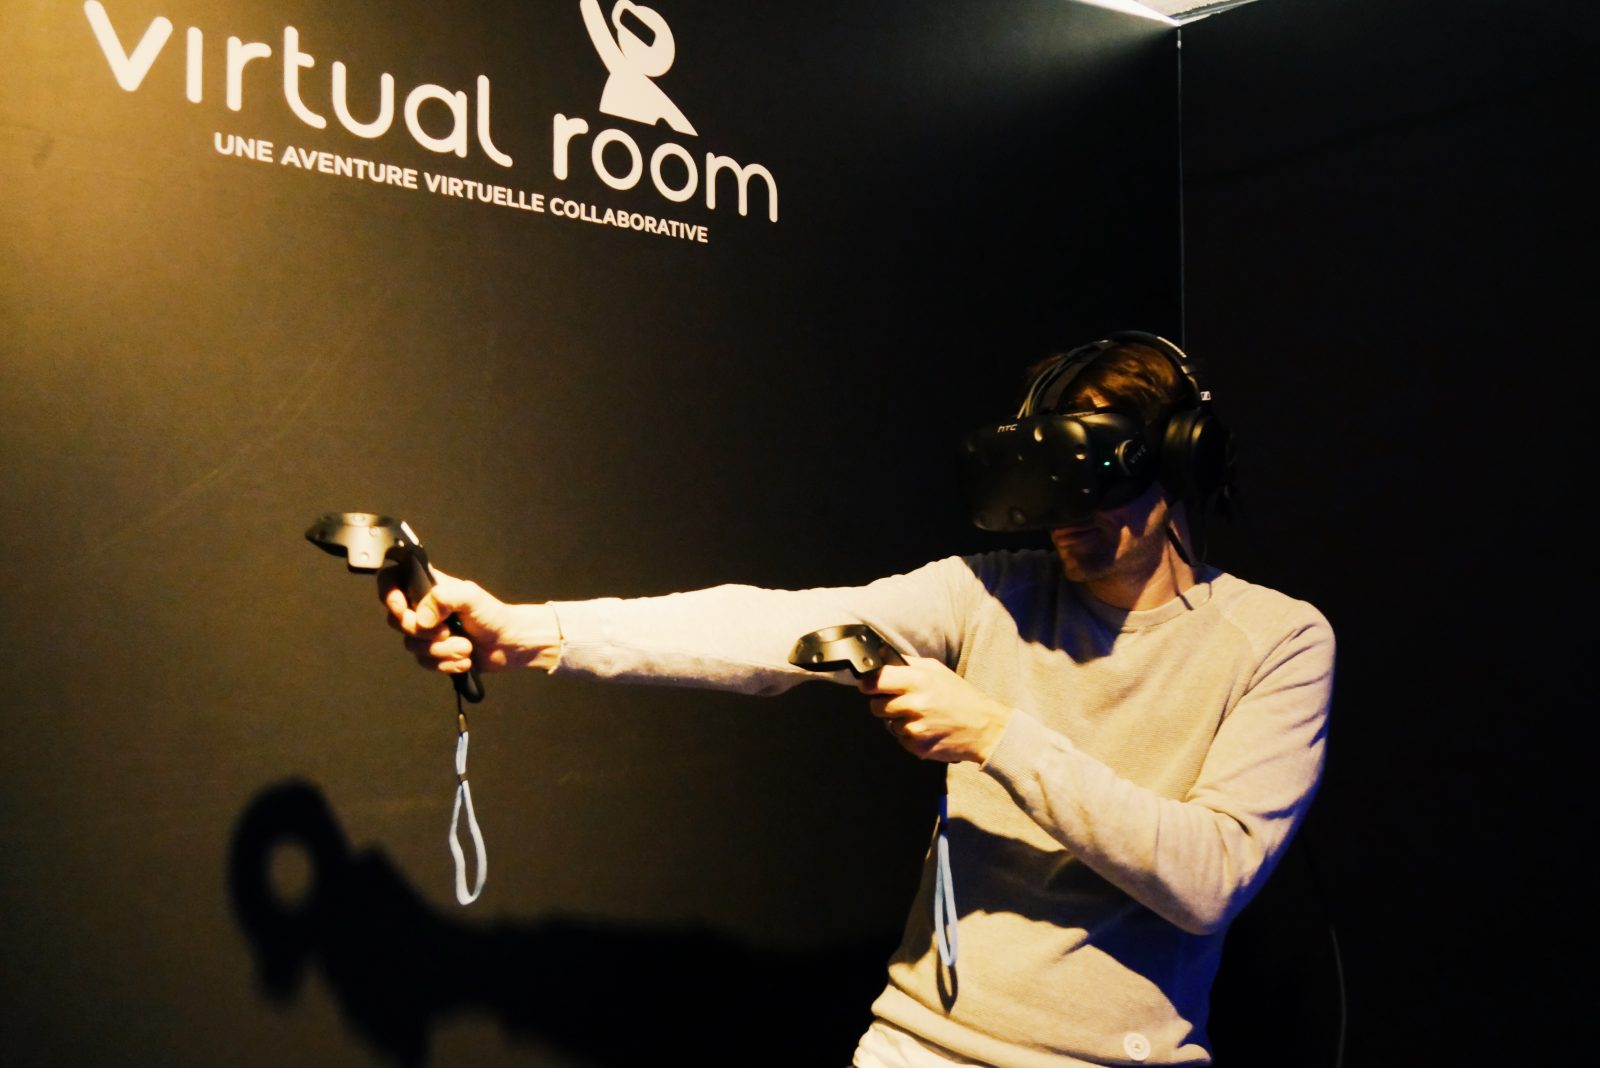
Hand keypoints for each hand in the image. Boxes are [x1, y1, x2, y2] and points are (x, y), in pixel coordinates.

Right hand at [380, 567, 560, 674]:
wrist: (510, 643)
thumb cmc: (492, 614)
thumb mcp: (471, 597)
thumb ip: (445, 598)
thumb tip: (422, 619)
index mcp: (427, 587)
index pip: (391, 580)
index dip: (388, 594)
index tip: (403, 608)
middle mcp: (422, 608)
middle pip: (396, 620)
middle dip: (423, 632)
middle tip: (447, 631)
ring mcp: (427, 632)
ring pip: (412, 645)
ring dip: (442, 650)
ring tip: (466, 647)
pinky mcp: (434, 653)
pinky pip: (424, 662)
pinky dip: (446, 663)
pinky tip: (465, 659)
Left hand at [859, 656, 1012, 763]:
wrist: (984, 728)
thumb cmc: (960, 696)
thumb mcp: (937, 670)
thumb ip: (908, 663)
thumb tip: (882, 658)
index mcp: (917, 680)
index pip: (876, 680)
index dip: (868, 683)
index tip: (868, 685)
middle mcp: (914, 704)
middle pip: (875, 706)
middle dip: (883, 704)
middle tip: (902, 702)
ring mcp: (915, 728)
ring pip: (888, 724)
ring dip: (899, 721)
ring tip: (921, 716)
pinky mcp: (918, 747)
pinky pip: (900, 740)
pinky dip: (909, 736)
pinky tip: (926, 729)